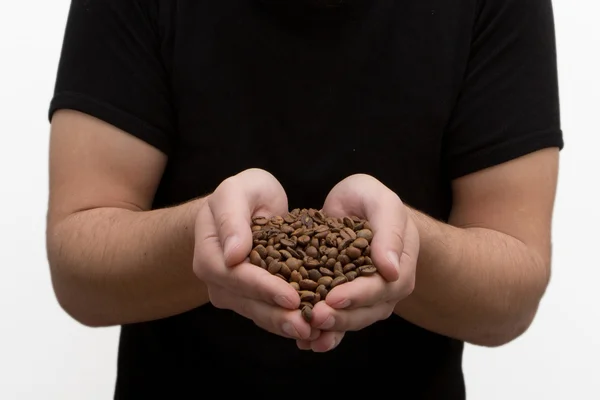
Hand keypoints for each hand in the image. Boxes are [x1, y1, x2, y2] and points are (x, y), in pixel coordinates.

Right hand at [193, 169, 318, 341]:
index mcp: (209, 253)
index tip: (290, 296)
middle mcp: (217, 278)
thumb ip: (232, 217)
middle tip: (306, 325)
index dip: (262, 287)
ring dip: (284, 325)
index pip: (234, 276)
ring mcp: (232, 291)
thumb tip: (233, 254)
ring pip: (258, 313)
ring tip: (313, 333)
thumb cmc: (243, 194)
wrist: (245, 205)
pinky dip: (289, 322)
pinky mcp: (251, 298)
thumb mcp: (237, 191)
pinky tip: (312, 331)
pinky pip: (268, 313)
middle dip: (277, 315)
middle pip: (246, 302)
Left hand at [296, 174, 418, 351]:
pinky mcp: (346, 301)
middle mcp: (387, 287)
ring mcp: (367, 297)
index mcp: (399, 264)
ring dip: (331, 330)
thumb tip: (391, 270)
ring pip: (352, 321)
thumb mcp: (380, 201)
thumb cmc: (369, 200)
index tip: (334, 297)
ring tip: (307, 335)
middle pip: (367, 310)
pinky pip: (338, 322)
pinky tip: (303, 343)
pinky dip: (322, 334)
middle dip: (341, 317)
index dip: (358, 294)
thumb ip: (388, 229)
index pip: (383, 286)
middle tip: (315, 317)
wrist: (356, 208)